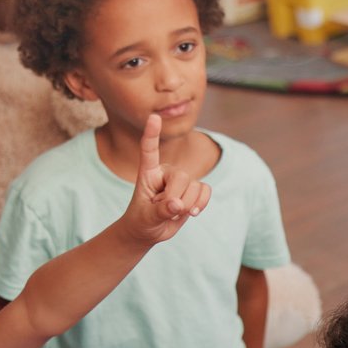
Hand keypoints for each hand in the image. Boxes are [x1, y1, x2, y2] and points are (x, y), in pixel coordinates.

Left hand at [120, 113, 210, 243]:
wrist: (149, 230)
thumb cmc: (142, 221)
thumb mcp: (146, 218)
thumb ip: (160, 211)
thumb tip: (178, 205)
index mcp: (148, 172)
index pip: (149, 150)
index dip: (152, 134)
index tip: (153, 117)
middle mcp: (166, 172)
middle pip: (182, 177)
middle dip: (176, 199)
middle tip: (165, 212)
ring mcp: (181, 180)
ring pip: (195, 186)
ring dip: (188, 205)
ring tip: (174, 213)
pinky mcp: (194, 189)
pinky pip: (206, 190)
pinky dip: (202, 203)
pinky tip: (192, 213)